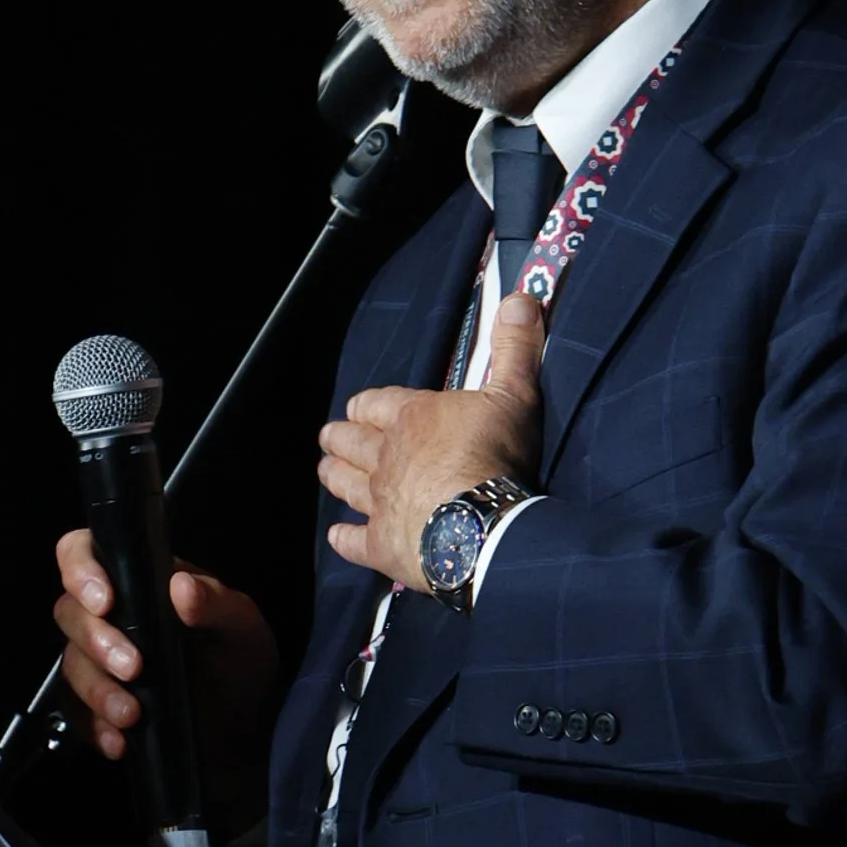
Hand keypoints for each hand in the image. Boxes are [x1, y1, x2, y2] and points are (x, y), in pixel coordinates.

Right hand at [51, 536, 279, 822]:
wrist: (242, 724)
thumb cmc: (239, 660)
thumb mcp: (242, 627)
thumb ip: (216, 604)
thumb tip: (181, 587)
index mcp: (140, 581)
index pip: (84, 552)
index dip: (82, 570)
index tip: (106, 601)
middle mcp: (111, 615)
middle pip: (70, 612)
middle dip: (96, 641)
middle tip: (134, 667)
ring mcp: (97, 659)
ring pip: (70, 664)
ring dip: (96, 690)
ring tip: (132, 714)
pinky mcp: (94, 702)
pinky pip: (75, 711)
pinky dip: (94, 726)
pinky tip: (119, 741)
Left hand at [317, 287, 546, 591]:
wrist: (482, 523)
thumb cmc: (496, 456)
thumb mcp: (513, 394)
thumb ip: (514, 349)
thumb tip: (520, 300)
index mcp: (411, 418)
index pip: (376, 404)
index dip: (366, 405)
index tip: (359, 407)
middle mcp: (386, 457)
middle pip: (352, 442)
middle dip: (340, 437)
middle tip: (330, 437)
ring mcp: (379, 503)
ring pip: (346, 485)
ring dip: (335, 476)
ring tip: (326, 470)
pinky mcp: (382, 546)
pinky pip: (353, 542)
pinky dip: (343, 538)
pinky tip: (337, 536)